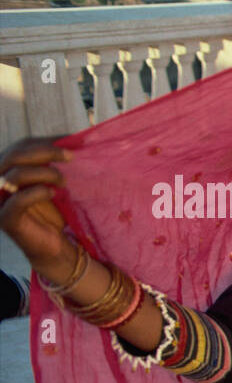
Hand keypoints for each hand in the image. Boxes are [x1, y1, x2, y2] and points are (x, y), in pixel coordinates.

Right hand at [0, 137, 73, 271]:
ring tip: (63, 182)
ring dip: (45, 173)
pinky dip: (38, 192)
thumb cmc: (55, 211)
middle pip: (15, 156)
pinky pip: (18, 199)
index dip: (44, 141)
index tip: (70, 141)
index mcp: (8, 169)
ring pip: (15, 175)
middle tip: (71, 156)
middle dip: (45, 152)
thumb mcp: (55, 181)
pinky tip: (53, 193)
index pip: (21, 146)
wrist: (55, 245)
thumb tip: (74, 137)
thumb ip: (56, 161)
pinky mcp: (6, 218)